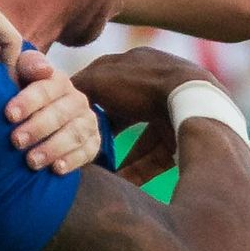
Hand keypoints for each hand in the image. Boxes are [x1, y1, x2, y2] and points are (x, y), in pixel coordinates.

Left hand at [4, 48, 101, 173]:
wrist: (45, 115)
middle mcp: (77, 100)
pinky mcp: (94, 142)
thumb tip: (43, 69)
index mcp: (58, 81)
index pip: (45, 89)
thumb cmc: (25, 96)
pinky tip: (57, 169)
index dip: (27, 102)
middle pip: (60, 114)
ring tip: (32, 161)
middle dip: (37, 128)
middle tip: (16, 142)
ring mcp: (88, 122)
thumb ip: (27, 65)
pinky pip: (88, 152)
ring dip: (53, 148)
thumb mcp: (21, 75)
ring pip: (75, 134)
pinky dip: (72, 160)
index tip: (8, 115)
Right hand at [72, 46, 205, 184]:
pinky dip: (138, 171)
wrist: (191, 99)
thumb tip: (57, 92)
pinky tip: (120, 185)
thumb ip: (79, 85)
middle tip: (84, 153)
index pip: (106, 83)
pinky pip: (156, 158)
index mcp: (139, 65)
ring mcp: (172, 113)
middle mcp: (157, 87)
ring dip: (120, 160)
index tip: (69, 123)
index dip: (87, 103)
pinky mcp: (182, 138)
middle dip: (104, 136)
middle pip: (124, 115)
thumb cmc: (142, 83)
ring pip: (140, 141)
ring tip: (100, 177)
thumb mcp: (102, 79)